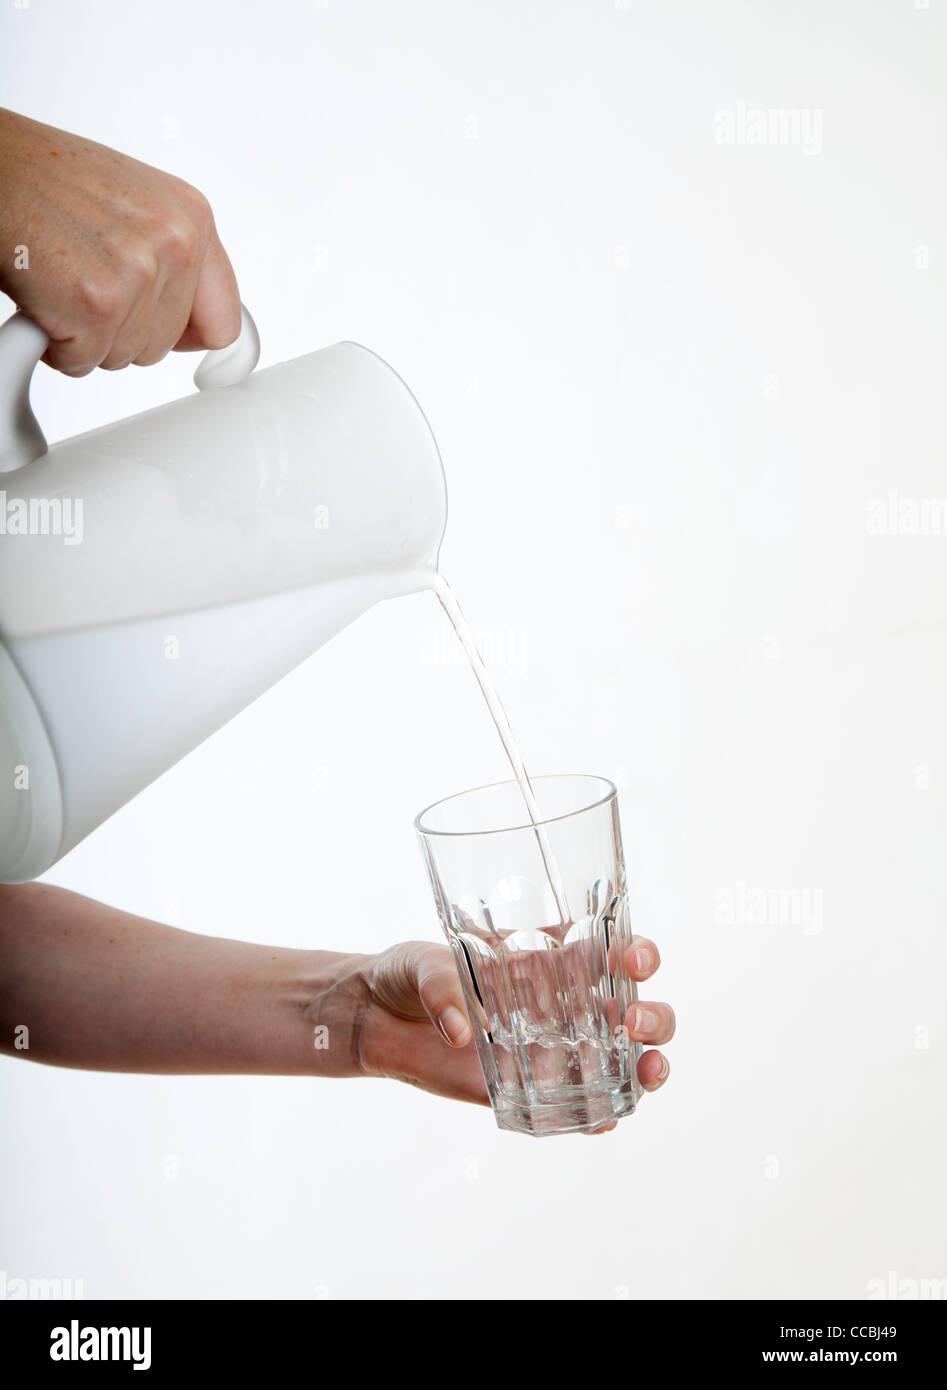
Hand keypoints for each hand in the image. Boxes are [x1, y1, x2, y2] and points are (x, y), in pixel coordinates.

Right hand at [0, 107, 240, 374]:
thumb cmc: (44, 180)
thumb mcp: (132, 206)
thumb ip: (173, 261)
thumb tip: (201, 327)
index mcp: (192, 217)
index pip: (224, 321)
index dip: (186, 338)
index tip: (165, 337)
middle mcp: (174, 241)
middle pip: (165, 346)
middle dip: (120, 329)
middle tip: (81, 281)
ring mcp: (136, 272)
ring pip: (124, 356)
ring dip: (85, 334)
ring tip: (61, 280)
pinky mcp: (96, 304)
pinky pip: (83, 361)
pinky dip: (54, 344)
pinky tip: (44, 296)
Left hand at [355, 935, 673, 1126]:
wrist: (375, 1018)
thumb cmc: (406, 973)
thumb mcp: (420, 964)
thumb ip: (441, 987)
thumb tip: (460, 1030)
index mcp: (549, 956)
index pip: (612, 951)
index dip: (638, 955)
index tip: (631, 961)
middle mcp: (562, 1003)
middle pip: (635, 1010)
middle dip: (654, 1015)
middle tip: (632, 1020)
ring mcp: (552, 1050)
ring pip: (623, 1060)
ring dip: (649, 1065)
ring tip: (647, 1072)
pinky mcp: (529, 1091)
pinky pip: (579, 1109)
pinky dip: (601, 1117)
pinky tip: (608, 1121)